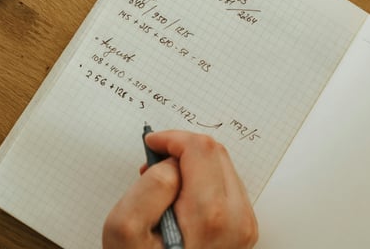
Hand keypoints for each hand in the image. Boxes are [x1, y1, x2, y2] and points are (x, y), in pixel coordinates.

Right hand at [103, 130, 257, 248]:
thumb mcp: (125, 231)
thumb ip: (149, 187)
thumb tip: (171, 164)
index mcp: (210, 215)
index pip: (200, 148)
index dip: (172, 139)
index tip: (152, 144)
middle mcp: (236, 220)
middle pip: (215, 153)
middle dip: (182, 151)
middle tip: (153, 167)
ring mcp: (244, 227)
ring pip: (223, 168)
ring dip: (192, 168)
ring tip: (162, 191)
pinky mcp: (243, 231)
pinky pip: (226, 189)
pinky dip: (202, 184)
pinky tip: (179, 202)